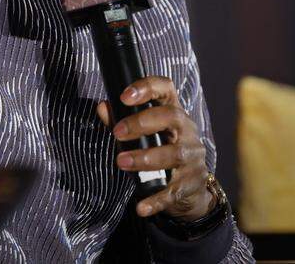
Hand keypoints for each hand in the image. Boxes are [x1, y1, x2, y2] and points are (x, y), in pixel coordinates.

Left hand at [96, 76, 214, 220]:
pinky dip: (156, 199)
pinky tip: (140, 206)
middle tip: (118, 134)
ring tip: (122, 162)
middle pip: (172, 117)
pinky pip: (173, 191)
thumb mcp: (143, 133)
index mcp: (173, 112)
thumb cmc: (160, 150)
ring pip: (175, 153)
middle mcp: (187, 131)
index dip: (147, 87)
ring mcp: (192, 157)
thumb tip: (102, 107)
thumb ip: (121, 119)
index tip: (125, 96)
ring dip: (146, 158)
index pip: (166, 89)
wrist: (189, 189)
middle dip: (142, 123)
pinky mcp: (191, 183)